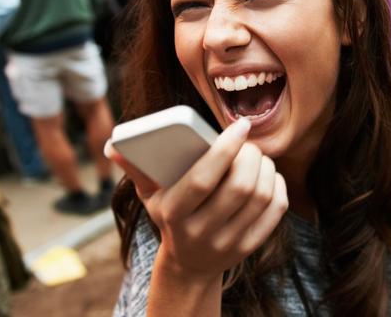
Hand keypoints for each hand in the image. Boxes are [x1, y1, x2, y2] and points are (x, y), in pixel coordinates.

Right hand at [106, 117, 288, 279]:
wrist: (189, 263)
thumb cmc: (169, 215)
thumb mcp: (149, 195)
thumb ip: (136, 168)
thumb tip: (113, 146)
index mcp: (173, 212)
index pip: (202, 179)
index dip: (224, 149)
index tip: (240, 125)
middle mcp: (200, 231)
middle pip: (239, 187)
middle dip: (251, 156)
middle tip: (249, 143)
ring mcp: (227, 243)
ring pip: (261, 196)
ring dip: (266, 168)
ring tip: (258, 156)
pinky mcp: (249, 247)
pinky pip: (275, 211)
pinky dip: (277, 186)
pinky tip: (269, 175)